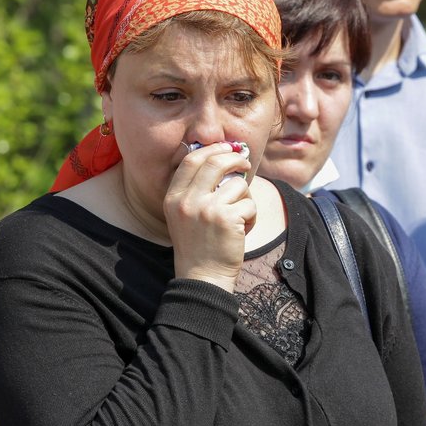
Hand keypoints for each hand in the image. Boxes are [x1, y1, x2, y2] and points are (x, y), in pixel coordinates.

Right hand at [164, 142, 254, 292]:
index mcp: (173, 198)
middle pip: (214, 162)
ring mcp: (206, 209)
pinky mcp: (227, 218)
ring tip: (239, 218)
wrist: (203, 277)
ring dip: (245, 199)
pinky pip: (249, 204)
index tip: (225, 147)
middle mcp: (187, 201)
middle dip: (234, 158)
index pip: (191, 160)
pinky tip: (242, 232)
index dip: (211, 149)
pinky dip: (252, 217)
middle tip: (244, 163)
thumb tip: (222, 158)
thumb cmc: (199, 246)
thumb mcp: (185, 215)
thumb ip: (196, 189)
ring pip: (238, 185)